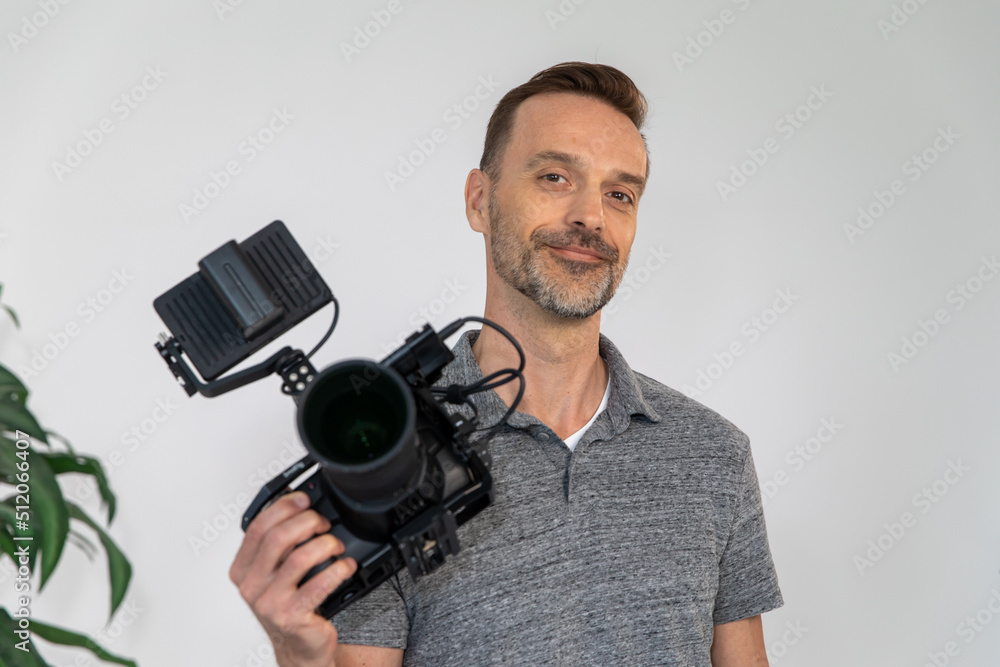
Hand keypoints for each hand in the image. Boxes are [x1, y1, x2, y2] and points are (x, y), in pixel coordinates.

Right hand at [230, 491, 357, 666]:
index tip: (303, 499)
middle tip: (324, 524)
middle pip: (278, 538)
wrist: (300, 645)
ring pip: (300, 558)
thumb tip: (301, 508)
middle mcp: (251, 585)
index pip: (257, 527)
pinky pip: (318, 584)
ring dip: (326, 545)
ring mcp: (269, 602)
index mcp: (243, 568)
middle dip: (308, 522)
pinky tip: (346, 566)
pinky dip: (338, 569)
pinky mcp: (290, 616)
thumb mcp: (274, 572)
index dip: (283, 507)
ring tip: (337, 546)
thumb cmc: (290, 603)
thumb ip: (280, 545)